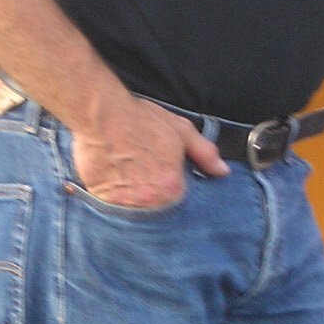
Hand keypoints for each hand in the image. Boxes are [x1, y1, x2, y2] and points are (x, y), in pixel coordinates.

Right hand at [71, 97, 229, 207]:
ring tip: (126, 173)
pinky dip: (111, 197)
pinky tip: (112, 176)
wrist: (102, 114)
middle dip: (151, 196)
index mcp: (172, 189)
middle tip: (141, 173)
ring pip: (132, 209)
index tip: (161, 176)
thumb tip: (223, 171)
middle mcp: (149, 201)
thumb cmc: (141, 120)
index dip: (170, 188)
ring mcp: (123, 203)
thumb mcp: (181, 131)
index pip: (177, 201)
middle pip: (154, 209)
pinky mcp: (101, 201)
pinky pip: (109, 207)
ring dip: (131, 198)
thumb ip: (205, 154)